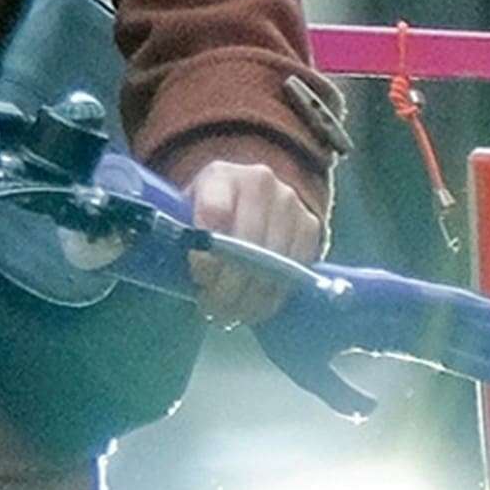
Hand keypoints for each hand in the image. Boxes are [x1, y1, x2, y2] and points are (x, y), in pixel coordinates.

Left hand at [185, 160, 323, 325]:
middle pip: (247, 245)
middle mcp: (259, 182)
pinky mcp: (310, 225)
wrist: (249, 198)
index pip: (213, 215)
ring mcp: (289, 202)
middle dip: (228, 286)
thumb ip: (181, 230)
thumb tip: (179, 260)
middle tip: (214, 309)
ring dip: (251, 298)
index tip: (198, 279)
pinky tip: (256, 306)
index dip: (205, 255)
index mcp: (220, 176)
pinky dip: (274, 296)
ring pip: (273, 262)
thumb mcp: (185, 212)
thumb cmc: (209, 211)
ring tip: (232, 313)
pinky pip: (295, 270)